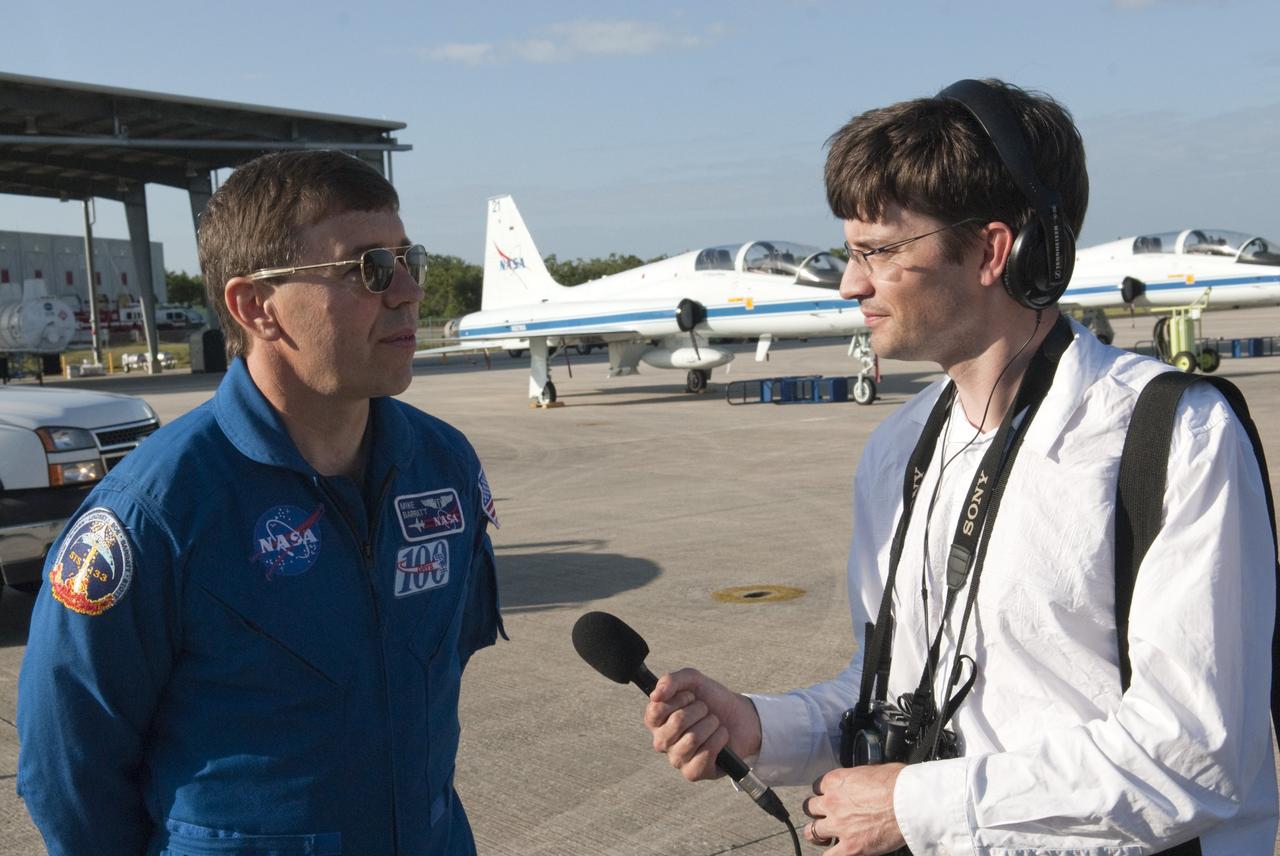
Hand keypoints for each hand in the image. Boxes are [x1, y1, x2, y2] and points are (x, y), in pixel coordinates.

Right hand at [643, 668, 761, 781]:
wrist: (741, 716)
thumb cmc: (712, 700)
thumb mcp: (692, 680)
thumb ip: (670, 680)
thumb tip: (655, 696)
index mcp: (656, 720)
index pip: (656, 709)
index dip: (680, 698)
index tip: (691, 697)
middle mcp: (662, 741)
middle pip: (677, 722)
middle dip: (700, 710)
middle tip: (706, 711)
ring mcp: (676, 758)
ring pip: (693, 738)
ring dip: (711, 725)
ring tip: (715, 724)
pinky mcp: (692, 773)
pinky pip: (705, 755)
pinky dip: (719, 740)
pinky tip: (720, 737)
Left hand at [802, 764, 905, 854]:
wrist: (908, 802)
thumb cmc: (897, 783)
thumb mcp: (872, 770)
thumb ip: (858, 779)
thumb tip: (862, 782)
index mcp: (836, 781)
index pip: (817, 786)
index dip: (824, 793)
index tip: (829, 797)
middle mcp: (832, 802)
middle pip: (810, 808)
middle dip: (817, 812)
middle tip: (824, 816)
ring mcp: (839, 826)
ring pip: (812, 832)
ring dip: (817, 834)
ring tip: (824, 836)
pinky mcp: (850, 847)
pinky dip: (830, 854)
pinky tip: (835, 852)